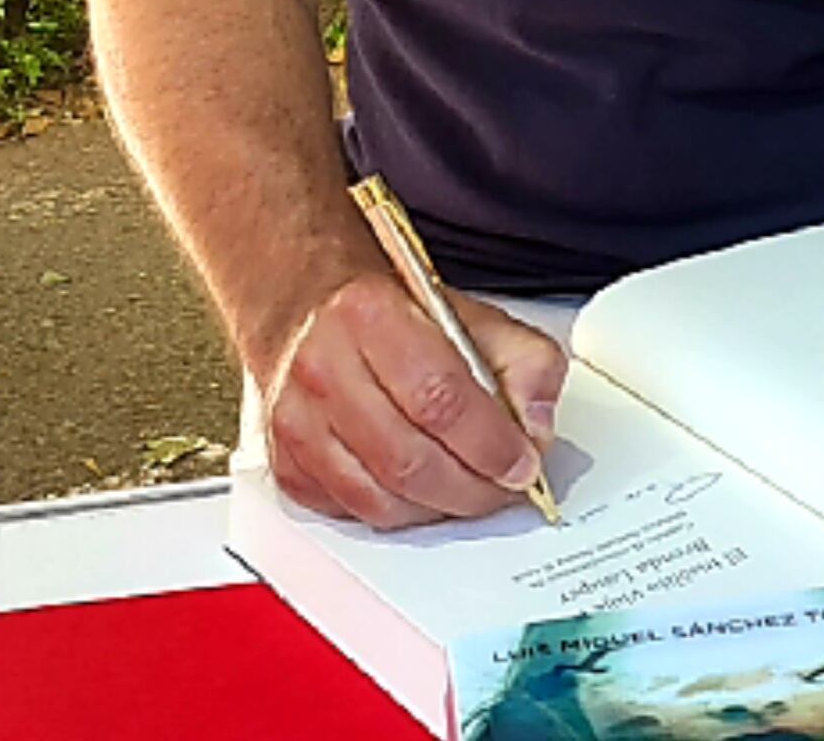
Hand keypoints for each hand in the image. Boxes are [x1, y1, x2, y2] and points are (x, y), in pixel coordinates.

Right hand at [258, 270, 567, 530]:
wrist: (307, 308)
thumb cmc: (386, 313)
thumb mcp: (469, 313)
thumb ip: (523, 360)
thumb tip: (537, 425)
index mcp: (371, 315)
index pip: (438, 397)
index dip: (490, 443)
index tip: (523, 463)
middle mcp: (323, 367)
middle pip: (408, 460)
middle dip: (472, 488)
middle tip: (504, 486)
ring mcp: (297, 422)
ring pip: (379, 500)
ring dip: (438, 509)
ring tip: (469, 490)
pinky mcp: (287, 464)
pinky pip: (353, 514)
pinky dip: (399, 515)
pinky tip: (421, 491)